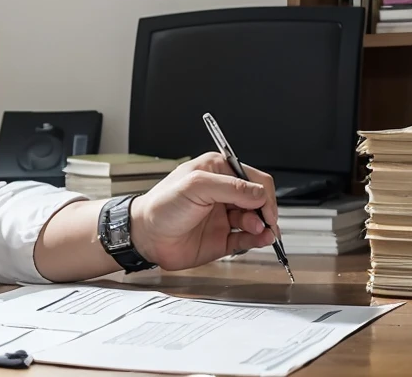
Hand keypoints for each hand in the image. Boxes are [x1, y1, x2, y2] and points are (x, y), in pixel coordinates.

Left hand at [129, 152, 279, 270]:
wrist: (145, 236)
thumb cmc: (161, 206)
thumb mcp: (195, 186)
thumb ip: (230, 187)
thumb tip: (259, 194)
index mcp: (216, 171)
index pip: (252, 178)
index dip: (263, 192)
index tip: (266, 207)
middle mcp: (222, 193)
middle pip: (258, 200)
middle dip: (265, 211)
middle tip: (265, 221)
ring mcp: (223, 216)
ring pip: (256, 220)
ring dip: (263, 226)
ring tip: (259, 231)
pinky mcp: (222, 238)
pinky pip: (247, 238)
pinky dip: (257, 239)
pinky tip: (260, 239)